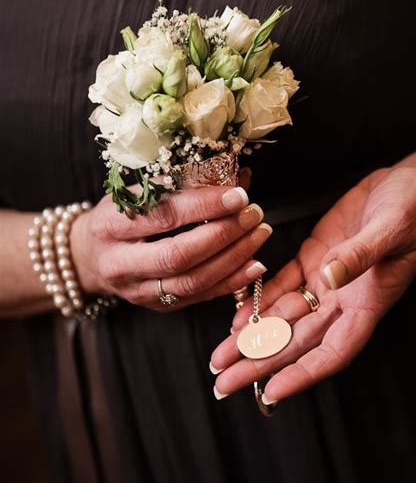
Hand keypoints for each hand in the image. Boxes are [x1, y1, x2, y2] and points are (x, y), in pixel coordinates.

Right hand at [70, 172, 272, 311]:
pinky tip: (254, 265)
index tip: (237, 195)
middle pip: (178, 255)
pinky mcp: (155, 306)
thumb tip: (237, 175)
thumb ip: (183, 186)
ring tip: (259, 234)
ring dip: (233, 258)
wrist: (88, 257)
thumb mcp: (136, 193)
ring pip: (192, 281)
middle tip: (253, 214)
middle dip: (223, 235)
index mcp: (110, 225)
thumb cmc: (118, 216)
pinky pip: (199, 297)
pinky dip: (231, 282)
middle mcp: (120, 263)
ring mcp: (137, 290)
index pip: (163, 216)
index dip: (204, 206)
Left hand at [210, 163, 415, 401]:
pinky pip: (282, 285)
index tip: (271, 391)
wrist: (411, 183)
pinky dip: (259, 301)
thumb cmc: (414, 208)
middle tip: (224, 382)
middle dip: (260, 363)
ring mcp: (326, 280)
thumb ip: (361, 255)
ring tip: (221, 356)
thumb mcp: (393, 228)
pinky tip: (236, 317)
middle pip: (297, 342)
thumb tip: (330, 279)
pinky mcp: (314, 257)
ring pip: (284, 318)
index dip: (302, 374)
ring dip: (252, 337)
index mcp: (368, 303)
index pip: (332, 351)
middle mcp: (344, 300)